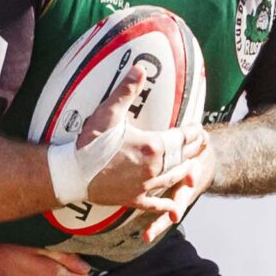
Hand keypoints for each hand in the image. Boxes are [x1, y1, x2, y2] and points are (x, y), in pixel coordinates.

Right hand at [0, 240, 92, 275]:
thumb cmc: (8, 245)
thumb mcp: (40, 244)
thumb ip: (66, 257)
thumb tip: (85, 267)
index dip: (83, 271)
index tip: (75, 258)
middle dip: (69, 273)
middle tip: (56, 253)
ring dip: (54, 275)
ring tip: (40, 256)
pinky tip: (27, 263)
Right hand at [80, 69, 208, 206]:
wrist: (72, 173)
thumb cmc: (89, 142)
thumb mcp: (108, 112)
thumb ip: (126, 90)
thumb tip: (140, 68)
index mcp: (152, 146)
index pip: (181, 138)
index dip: (193, 132)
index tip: (199, 128)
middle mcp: (154, 168)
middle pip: (182, 158)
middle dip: (195, 149)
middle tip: (203, 143)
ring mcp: (144, 186)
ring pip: (173, 178)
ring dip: (185, 171)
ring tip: (193, 166)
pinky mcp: (132, 199)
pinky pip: (154, 204)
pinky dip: (166, 206)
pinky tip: (174, 207)